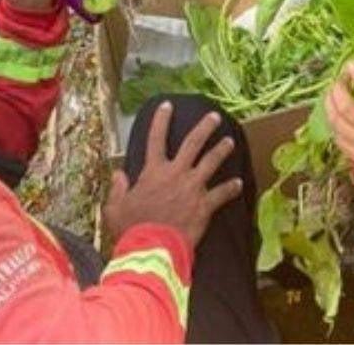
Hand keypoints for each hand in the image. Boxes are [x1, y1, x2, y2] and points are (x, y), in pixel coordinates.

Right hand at [102, 102, 243, 247]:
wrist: (152, 248)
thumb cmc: (131, 229)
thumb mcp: (115, 208)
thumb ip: (118, 189)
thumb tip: (118, 174)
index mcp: (153, 172)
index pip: (155, 139)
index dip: (161, 120)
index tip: (167, 105)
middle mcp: (175, 174)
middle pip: (193, 143)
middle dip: (205, 127)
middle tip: (214, 117)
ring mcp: (193, 187)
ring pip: (211, 162)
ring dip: (221, 150)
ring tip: (230, 141)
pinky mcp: (205, 205)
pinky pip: (222, 193)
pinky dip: (231, 188)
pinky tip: (238, 183)